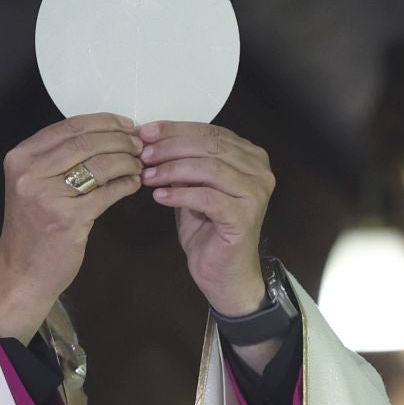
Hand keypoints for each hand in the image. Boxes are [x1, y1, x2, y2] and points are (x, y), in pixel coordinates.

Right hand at [0, 115, 144, 340]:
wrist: (22, 273)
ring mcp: (47, 196)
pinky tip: (134, 184)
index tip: (127, 125)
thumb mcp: (33, 185)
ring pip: (99, 165)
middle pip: (86, 142)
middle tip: (140, 144)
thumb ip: (57, 159)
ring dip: (127, 161)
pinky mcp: (68, 219)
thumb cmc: (32, 229)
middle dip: (120, 139)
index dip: (104, 122)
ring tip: (140, 164)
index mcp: (21, 157)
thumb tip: (103, 134)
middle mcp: (30, 173)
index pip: (69, 127)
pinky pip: (107, 193)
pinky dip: (125, 185)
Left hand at [138, 122, 274, 316]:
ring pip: (209, 168)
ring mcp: (255, 194)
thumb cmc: (209, 232)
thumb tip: (153, 140)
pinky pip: (207, 197)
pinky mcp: (244, 216)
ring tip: (147, 175)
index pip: (211, 132)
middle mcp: (259, 171)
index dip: (176, 129)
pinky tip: (159, 197)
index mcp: (250, 157)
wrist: (224, 275)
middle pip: (210, 146)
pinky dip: (180, 194)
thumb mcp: (191, 188)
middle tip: (143, 153)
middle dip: (171, 146)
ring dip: (172, 169)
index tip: (146, 132)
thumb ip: (183, 164)